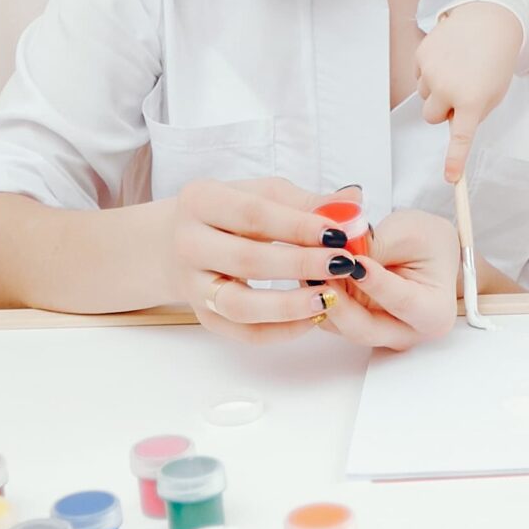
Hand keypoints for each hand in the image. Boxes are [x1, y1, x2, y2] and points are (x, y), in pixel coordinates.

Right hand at [171, 178, 348, 344]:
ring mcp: (192, 285)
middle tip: (343, 265)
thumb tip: (354, 202)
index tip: (338, 234)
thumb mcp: (262, 194)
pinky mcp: (203, 315)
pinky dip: (281, 330)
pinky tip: (313, 317)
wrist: (175, 241)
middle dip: (300, 264)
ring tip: (330, 297)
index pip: (253, 214)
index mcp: (201, 201)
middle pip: (247, 260)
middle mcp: (189, 243)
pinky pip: (243, 333)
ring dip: (289, 306)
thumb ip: (306, 202)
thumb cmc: (230, 213)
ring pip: (239, 305)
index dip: (298, 226)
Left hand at [317, 206, 461, 350]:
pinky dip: (319, 295)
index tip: (356, 263)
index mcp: (433, 313)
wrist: (425, 251)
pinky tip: (311, 270)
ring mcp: (377, 333)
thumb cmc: (427, 243)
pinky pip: (331, 317)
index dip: (376, 284)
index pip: (403, 303)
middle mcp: (405, 333)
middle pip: (365, 329)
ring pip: (341, 326)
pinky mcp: (355, 325)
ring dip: (322, 296)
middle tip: (320, 273)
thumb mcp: (408, 233)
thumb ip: (377, 246)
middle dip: (338, 302)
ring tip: (310, 263)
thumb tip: (340, 251)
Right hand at [415, 2, 523, 182]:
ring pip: (424, 96)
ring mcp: (432, 71)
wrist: (490, 20)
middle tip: (460, 92)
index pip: (461, 138)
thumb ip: (473, 112)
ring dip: (437, 90)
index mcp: (473, 100)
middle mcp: (449, 88)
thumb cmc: (495, 61)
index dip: (455, 160)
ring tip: (457, 69)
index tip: (451, 179)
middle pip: (432, 118)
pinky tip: (448, 57)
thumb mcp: (494, 92)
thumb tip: (449, 122)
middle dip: (442, 111)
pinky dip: (431, 72)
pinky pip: (419, 76)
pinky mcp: (421, 55)